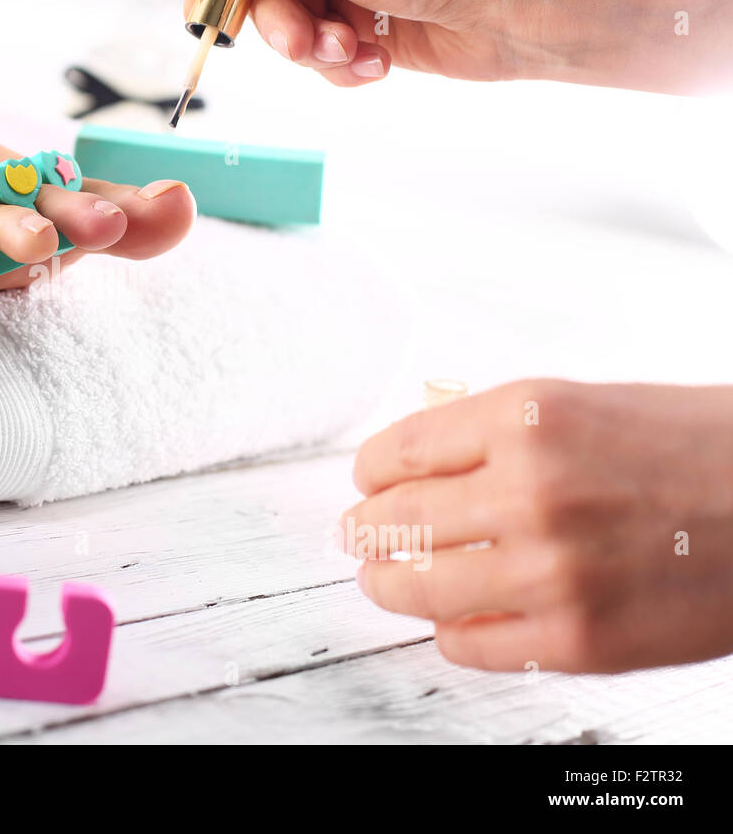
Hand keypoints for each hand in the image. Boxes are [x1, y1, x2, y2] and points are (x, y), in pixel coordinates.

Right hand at [163, 0, 547, 85]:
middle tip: (299, 39)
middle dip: (277, 18)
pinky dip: (339, 61)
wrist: (516, 7)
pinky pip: (313, 49)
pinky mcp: (354, 17)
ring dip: (311, 45)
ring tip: (350, 48)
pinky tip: (375, 55)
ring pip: (280, 21)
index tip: (209, 2)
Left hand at [342, 379, 732, 672]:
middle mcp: (530, 492)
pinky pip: (468, 644)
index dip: (369, 474)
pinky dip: (449, 632)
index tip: (367, 483)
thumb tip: (409, 460)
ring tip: (383, 578)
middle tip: (357, 535)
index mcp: (526, 417)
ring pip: (415, 587)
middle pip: (392, 521)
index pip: (396, 454)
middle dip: (364, 530)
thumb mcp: (579, 402)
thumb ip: (492, 431)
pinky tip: (455, 619)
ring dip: (386, 582)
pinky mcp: (580, 641)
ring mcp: (552, 572)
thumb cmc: (690, 447)